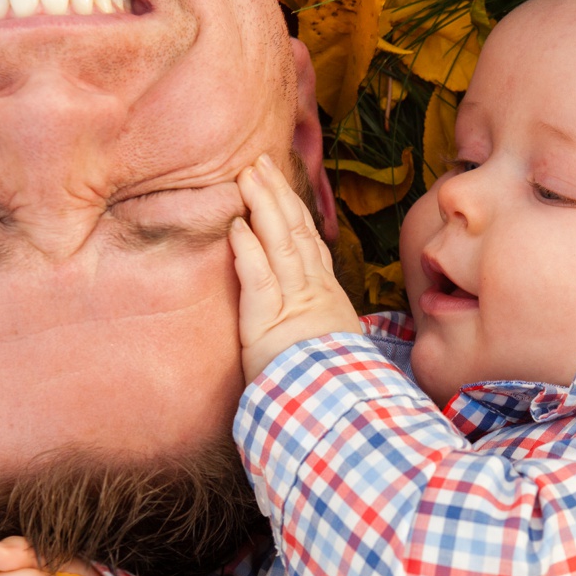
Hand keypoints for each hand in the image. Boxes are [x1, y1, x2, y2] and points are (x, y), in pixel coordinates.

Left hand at [231, 154, 361, 378]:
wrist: (338, 413)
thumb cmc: (333, 390)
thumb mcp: (333, 350)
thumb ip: (320, 329)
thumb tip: (316, 327)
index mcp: (326, 299)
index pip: (309, 245)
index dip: (295, 212)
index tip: (282, 187)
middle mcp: (314, 293)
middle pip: (296, 232)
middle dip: (278, 194)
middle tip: (260, 162)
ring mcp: (296, 304)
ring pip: (281, 244)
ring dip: (264, 207)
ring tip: (248, 175)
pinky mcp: (271, 323)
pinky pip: (260, 279)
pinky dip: (248, 250)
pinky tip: (236, 225)